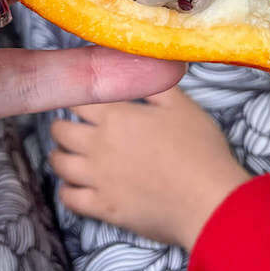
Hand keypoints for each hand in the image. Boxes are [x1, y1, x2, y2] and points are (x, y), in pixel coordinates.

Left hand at [50, 87, 250, 249]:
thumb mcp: (181, 106)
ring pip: (59, 164)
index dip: (72, 98)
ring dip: (59, 156)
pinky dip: (66, 191)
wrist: (210, 202)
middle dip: (61, 126)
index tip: (75, 100)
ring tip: (67, 155)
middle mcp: (98, 146)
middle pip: (60, 131)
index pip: (75, 100)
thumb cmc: (201, 150)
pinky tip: (74, 186)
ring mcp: (98, 178)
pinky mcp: (104, 208)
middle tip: (70, 128)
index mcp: (115, 117)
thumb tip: (140, 61)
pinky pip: (69, 198)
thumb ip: (154, 83)